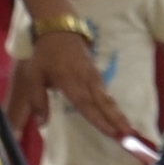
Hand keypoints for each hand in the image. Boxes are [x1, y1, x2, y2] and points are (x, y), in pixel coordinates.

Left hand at [34, 28, 150, 153]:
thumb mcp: (33, 76)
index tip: (112, 133)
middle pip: (104, 104)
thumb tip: (42, 123)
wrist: (60, 28)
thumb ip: (38, 100)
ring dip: (119, 115)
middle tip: (130, 136)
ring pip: (108, 99)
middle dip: (117, 120)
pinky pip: (106, 93)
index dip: (99, 120)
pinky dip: (114, 106)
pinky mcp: (97, 74)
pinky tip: (119, 116)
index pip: (87, 105)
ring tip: (130, 130)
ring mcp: (94, 77)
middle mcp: (86, 82)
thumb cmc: (45, 54)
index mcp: (71, 83)